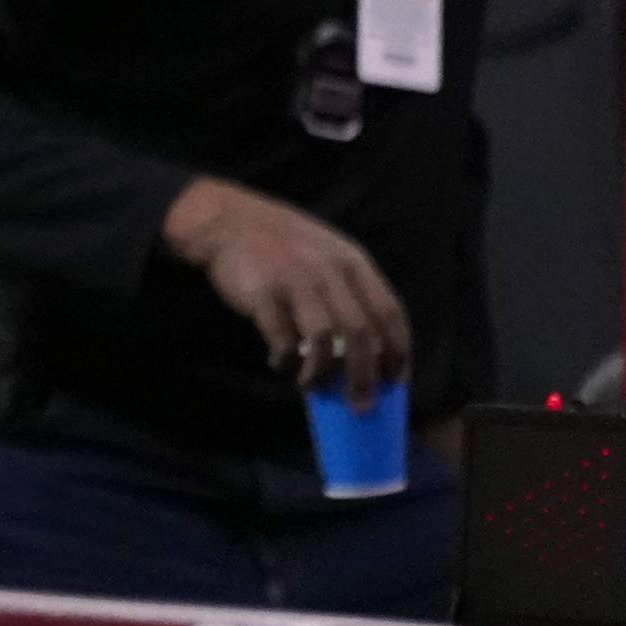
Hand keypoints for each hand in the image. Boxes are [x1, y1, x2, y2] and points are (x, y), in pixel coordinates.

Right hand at [162, 177, 411, 407]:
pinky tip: (281, 362)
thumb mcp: (328, 252)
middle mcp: (328, 271)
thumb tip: (369, 347)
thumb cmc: (284, 242)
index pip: (389, 312)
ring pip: (324, 341)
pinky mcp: (263, 294)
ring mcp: (295, 281)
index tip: (394, 380)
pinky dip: (285, 360)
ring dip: (322, 373)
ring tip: (312, 385)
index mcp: (352, 262)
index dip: (397, 351)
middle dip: (365, 377)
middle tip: (361, 406)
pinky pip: (282, 339)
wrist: (228, 219)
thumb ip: (349, 289)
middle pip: (360, 333)